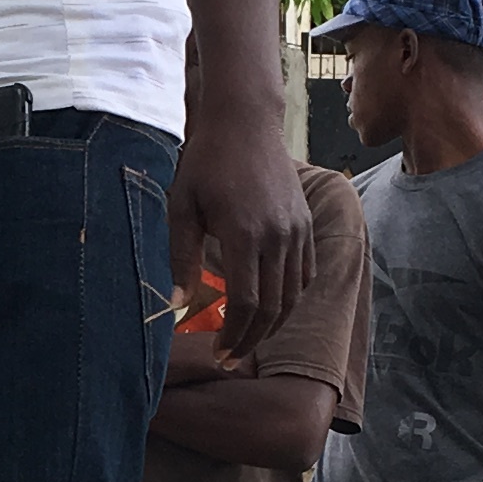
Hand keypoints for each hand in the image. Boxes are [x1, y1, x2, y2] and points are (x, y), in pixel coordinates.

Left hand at [172, 114, 310, 359]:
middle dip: (252, 340)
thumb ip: (181, 257)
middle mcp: (278, 236)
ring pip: (293, 295)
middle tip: (230, 359)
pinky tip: (270, 308)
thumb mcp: (182, 206)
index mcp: (245, 233)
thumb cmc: (207, 162)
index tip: (218, 355)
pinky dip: (291, 298)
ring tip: (248, 339)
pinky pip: (305, 274)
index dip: (234, 336)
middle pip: (274, 307)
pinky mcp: (306, 224)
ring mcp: (298, 230)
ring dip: (273, 324)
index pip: (247, 302)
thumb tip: (176, 305)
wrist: (245, 123)